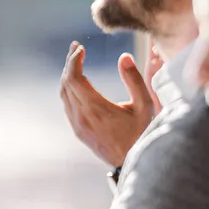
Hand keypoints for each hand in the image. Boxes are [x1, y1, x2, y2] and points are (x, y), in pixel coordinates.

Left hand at [59, 42, 160, 167]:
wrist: (132, 161)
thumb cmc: (142, 133)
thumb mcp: (144, 105)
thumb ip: (134, 80)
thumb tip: (124, 57)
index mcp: (96, 108)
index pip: (74, 77)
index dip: (74, 60)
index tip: (81, 47)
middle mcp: (82, 116)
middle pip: (66, 83)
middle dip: (69, 62)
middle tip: (76, 47)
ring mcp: (78, 124)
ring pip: (64, 94)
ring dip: (68, 75)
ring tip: (76, 60)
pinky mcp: (78, 130)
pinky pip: (67, 104)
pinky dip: (69, 88)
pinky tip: (78, 82)